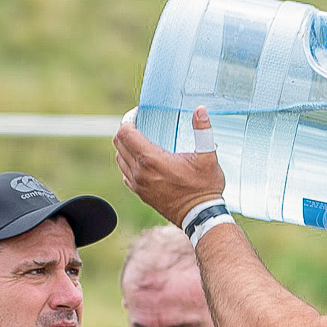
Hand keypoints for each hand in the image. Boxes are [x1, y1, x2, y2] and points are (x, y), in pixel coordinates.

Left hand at [114, 107, 225, 225]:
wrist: (200, 216)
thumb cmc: (204, 187)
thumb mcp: (208, 158)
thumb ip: (203, 131)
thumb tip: (201, 109)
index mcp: (151, 160)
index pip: (125, 133)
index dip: (128, 119)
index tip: (138, 113)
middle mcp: (140, 172)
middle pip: (119, 143)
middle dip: (126, 129)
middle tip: (139, 123)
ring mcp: (138, 184)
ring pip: (119, 158)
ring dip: (125, 146)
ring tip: (140, 139)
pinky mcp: (140, 193)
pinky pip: (125, 172)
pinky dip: (128, 161)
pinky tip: (142, 159)